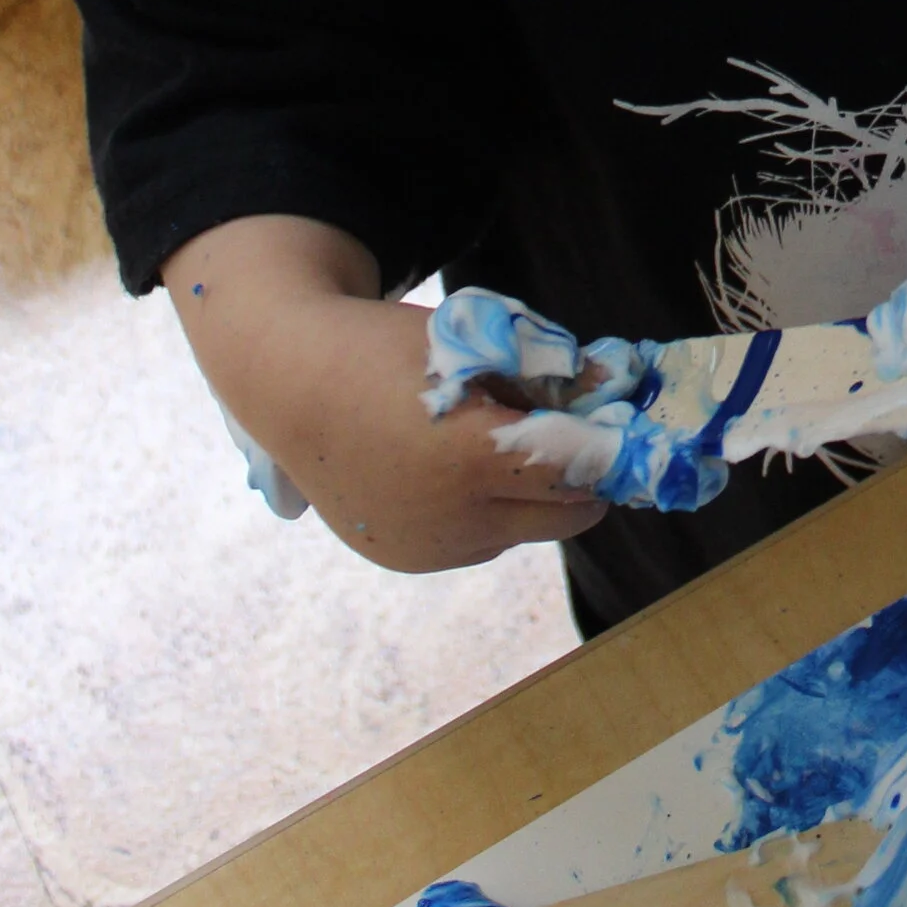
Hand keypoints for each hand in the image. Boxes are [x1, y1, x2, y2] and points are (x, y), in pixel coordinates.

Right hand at [164, 216, 606, 572]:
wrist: (290, 383)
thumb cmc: (389, 350)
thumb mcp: (477, 348)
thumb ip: (545, 379)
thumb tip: (611, 395)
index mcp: (472, 458)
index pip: (579, 474)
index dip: (604, 449)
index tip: (616, 428)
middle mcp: (452, 518)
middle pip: (564, 517)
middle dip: (579, 480)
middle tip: (574, 440)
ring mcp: (427, 547)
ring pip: (521, 532)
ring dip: (529, 499)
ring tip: (495, 448)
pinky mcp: (404, 558)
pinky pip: (476, 542)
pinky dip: (484, 512)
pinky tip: (450, 471)